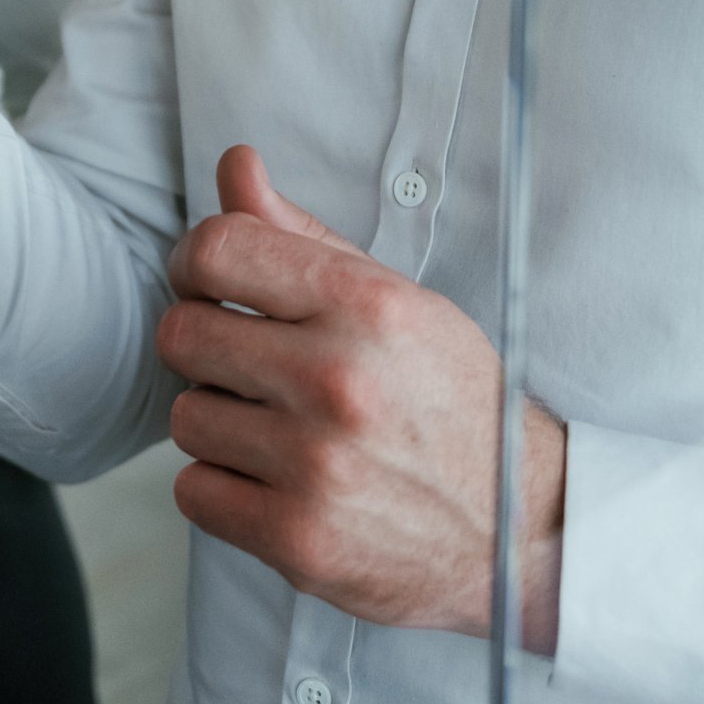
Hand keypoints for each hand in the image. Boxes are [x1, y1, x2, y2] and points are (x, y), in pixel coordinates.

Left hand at [159, 146, 564, 653]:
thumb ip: (302, 235)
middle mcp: (337, 379)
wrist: (520, 528)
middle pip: (182, 334)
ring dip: (219, 424)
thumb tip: (235, 165)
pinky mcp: (298, 538)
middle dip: (205, 346)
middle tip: (249, 366)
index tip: (203, 282)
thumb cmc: (452, 405)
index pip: (218, 249)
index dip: (192, 262)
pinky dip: (224, 489)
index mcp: (365, 306)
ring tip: (279, 430)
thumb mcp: (395, 302)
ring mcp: (315, 464)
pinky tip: (276, 482)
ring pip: (185, 418)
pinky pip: (194, 491)